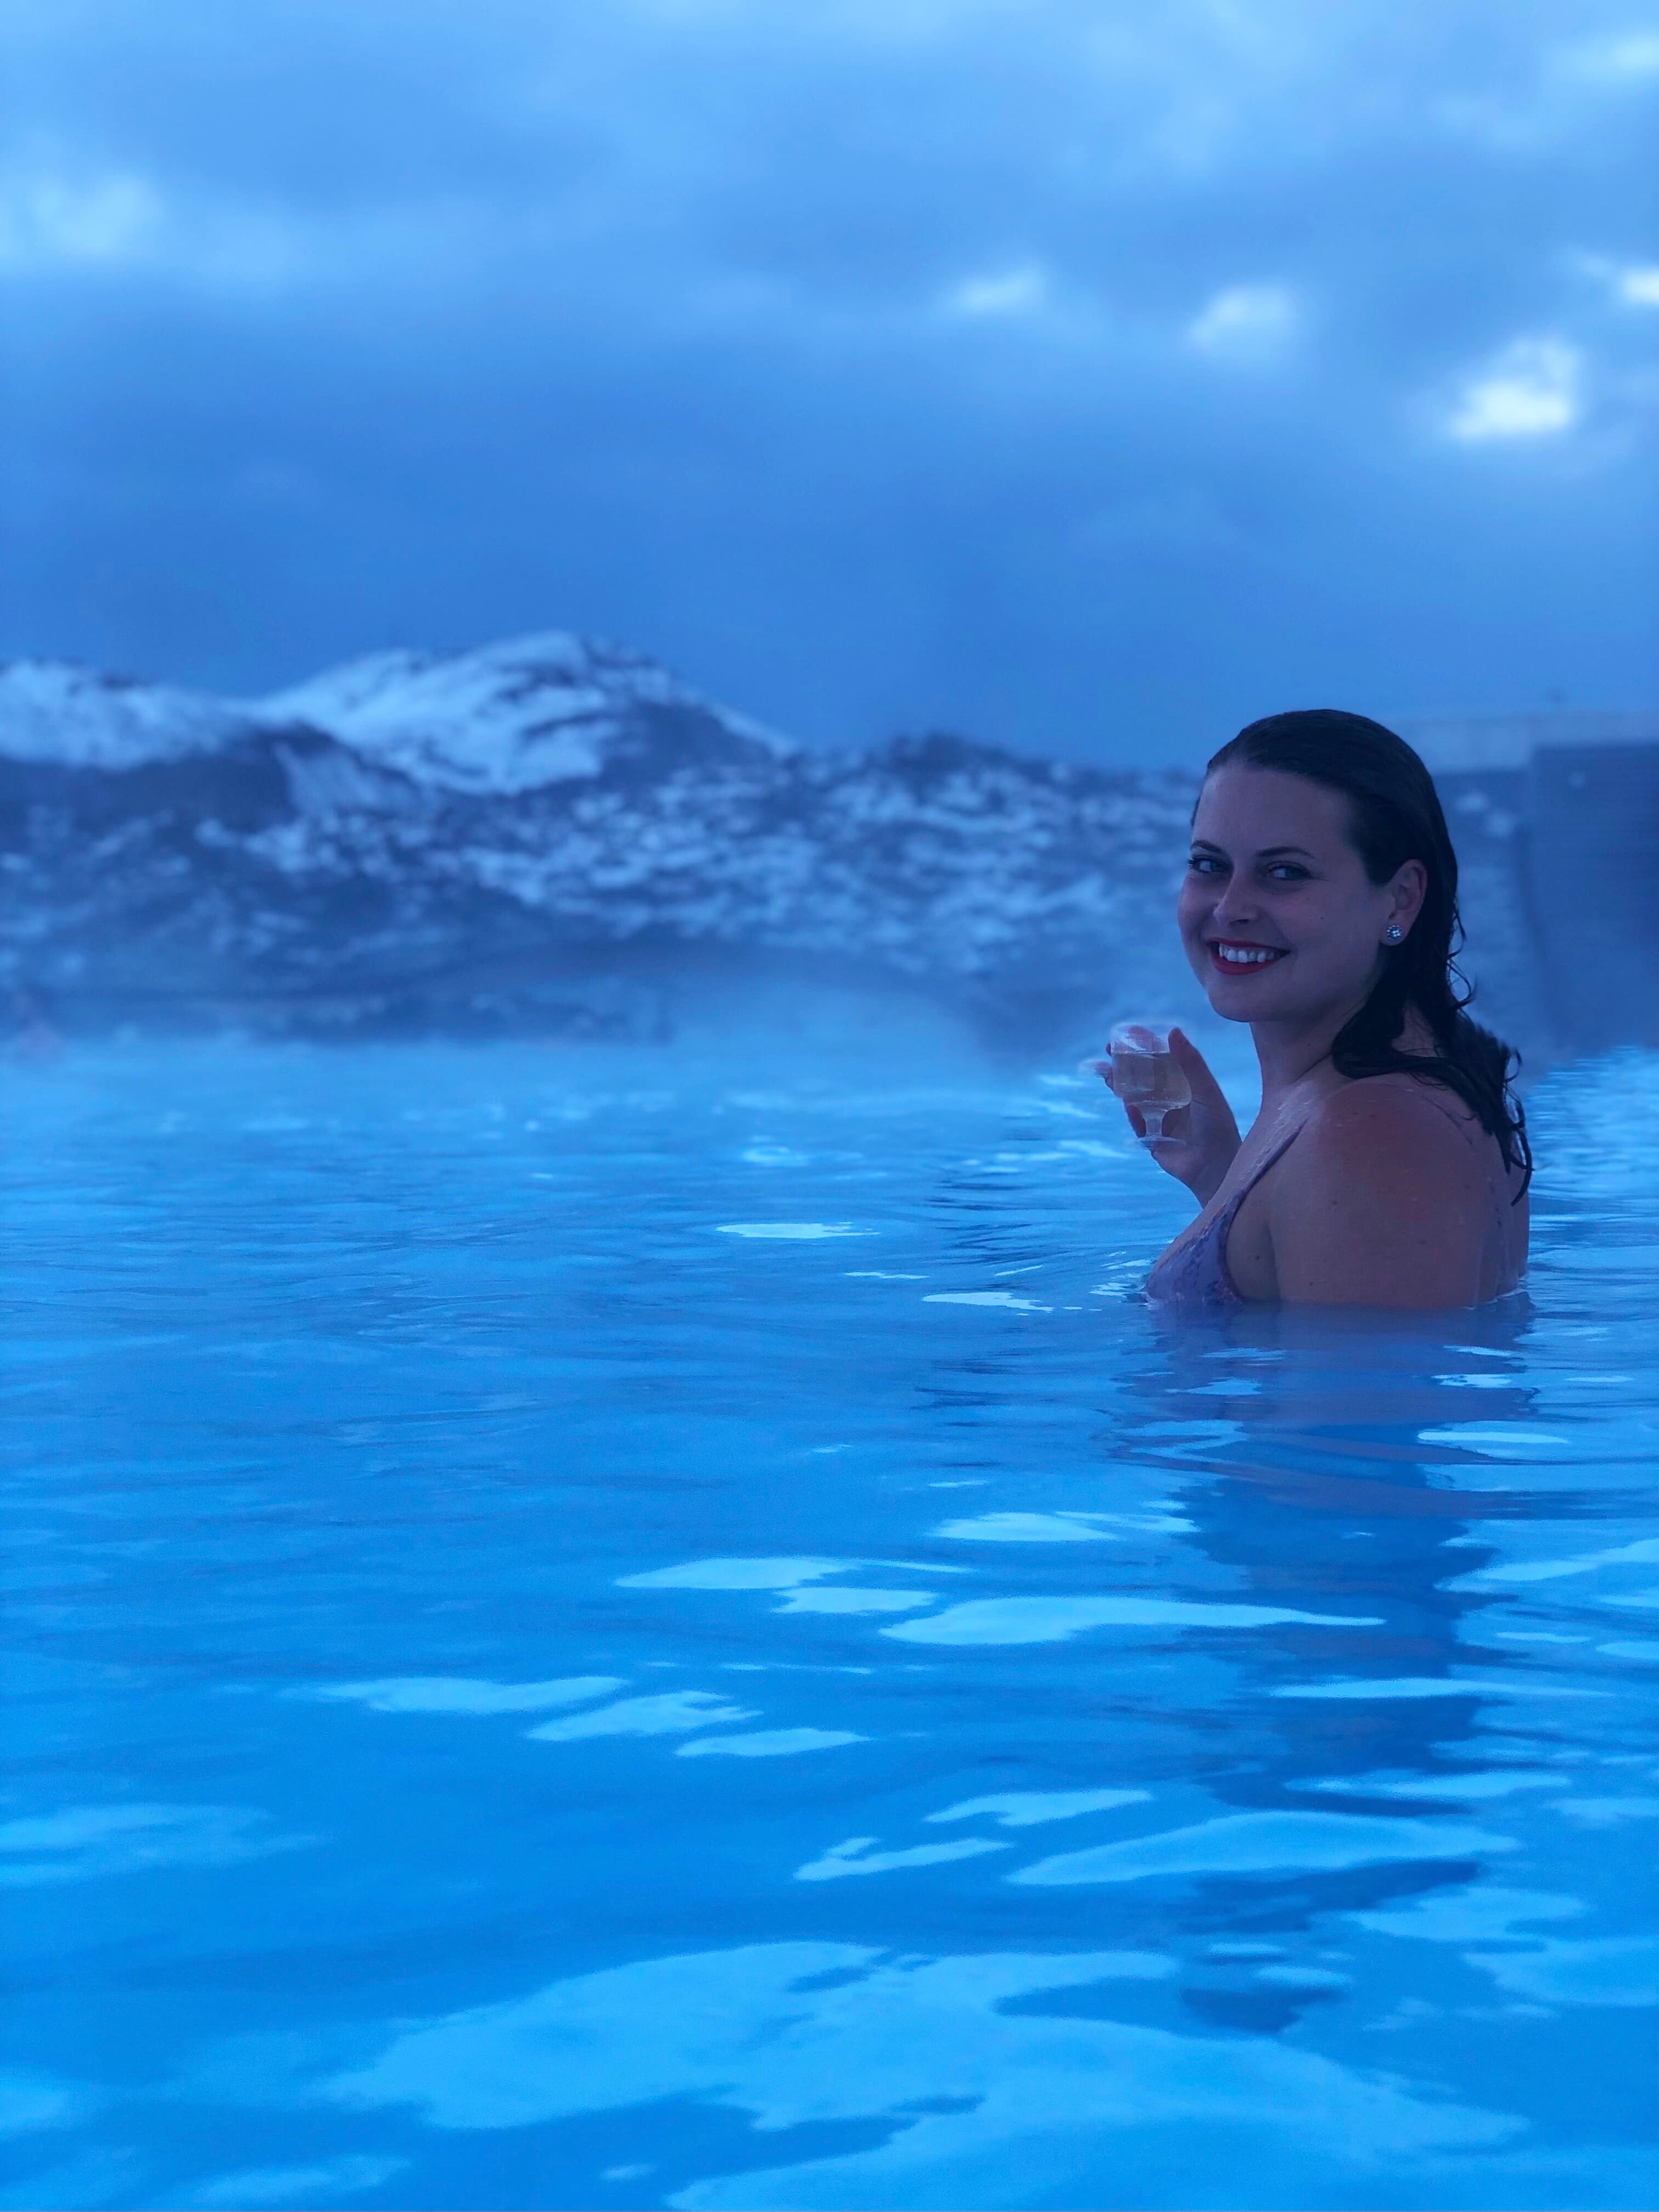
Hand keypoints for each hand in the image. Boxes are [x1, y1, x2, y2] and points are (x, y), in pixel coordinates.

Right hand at [1093, 1027, 1239, 1203]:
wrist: (1217, 1166)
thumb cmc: (1217, 1125)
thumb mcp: (1205, 1090)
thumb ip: (1190, 1062)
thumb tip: (1173, 1030)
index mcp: (1186, 1084)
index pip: (1162, 1058)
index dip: (1145, 1045)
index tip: (1129, 1031)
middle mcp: (1172, 1098)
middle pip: (1143, 1076)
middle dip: (1125, 1062)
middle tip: (1108, 1047)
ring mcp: (1160, 1118)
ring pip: (1135, 1097)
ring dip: (1120, 1084)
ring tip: (1105, 1072)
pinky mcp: (1153, 1139)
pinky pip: (1139, 1125)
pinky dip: (1134, 1116)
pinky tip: (1129, 1107)